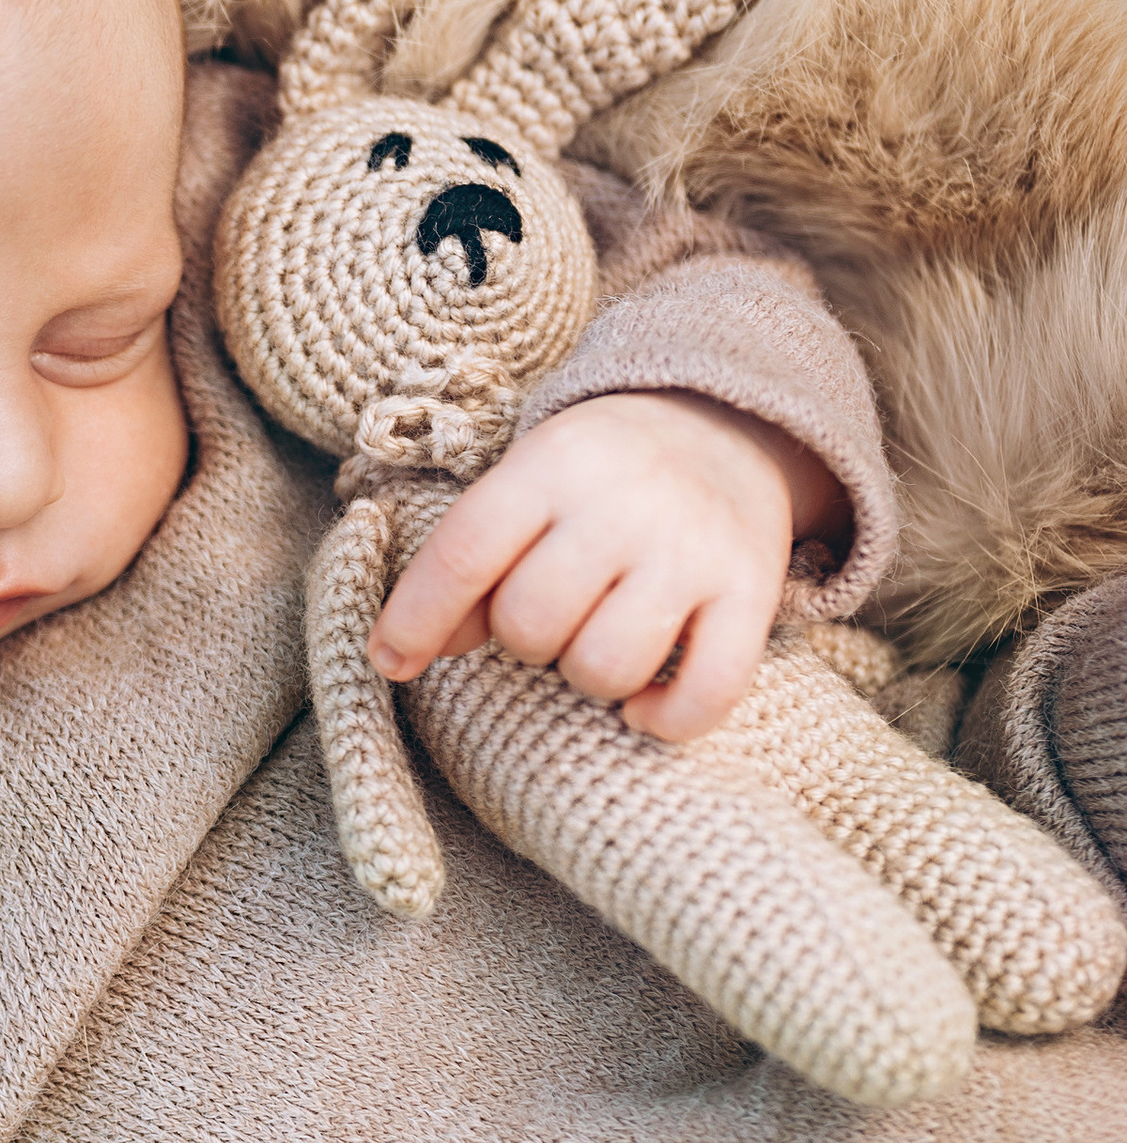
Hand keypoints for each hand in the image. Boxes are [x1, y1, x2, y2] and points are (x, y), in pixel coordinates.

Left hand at [368, 390, 842, 743]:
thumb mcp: (525, 486)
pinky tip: (646, 707)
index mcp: (551, 465)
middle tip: (550, 616)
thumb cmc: (596, 475)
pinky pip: (704, 694)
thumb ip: (469, 561)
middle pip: (531, 624)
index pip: (464, 553)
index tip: (390, 661)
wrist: (725, 423)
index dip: (415, 618)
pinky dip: (666, 719)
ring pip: (605, 668)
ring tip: (598, 642)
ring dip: (588, 678)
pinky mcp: (751, 591)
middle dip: (523, 640)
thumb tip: (404, 654)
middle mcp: (623, 503)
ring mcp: (692, 549)